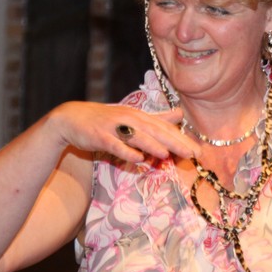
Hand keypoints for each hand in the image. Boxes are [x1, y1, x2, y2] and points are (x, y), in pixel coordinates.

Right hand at [47, 101, 194, 162]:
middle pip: (155, 131)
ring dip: (152, 145)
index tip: (199, 151)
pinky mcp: (100, 136)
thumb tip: (180, 114)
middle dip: (175, 143)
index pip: (164, 128)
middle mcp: (129, 119)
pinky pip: (115, 145)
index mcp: (139, 116)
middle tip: (193, 154)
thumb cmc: (107, 120)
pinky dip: (126, 151)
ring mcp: (114, 127)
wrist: (72, 118)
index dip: (182, 139)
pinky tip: (137, 158)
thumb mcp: (133, 117)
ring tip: (167, 154)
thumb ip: (157, 118)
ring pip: (136, 136)